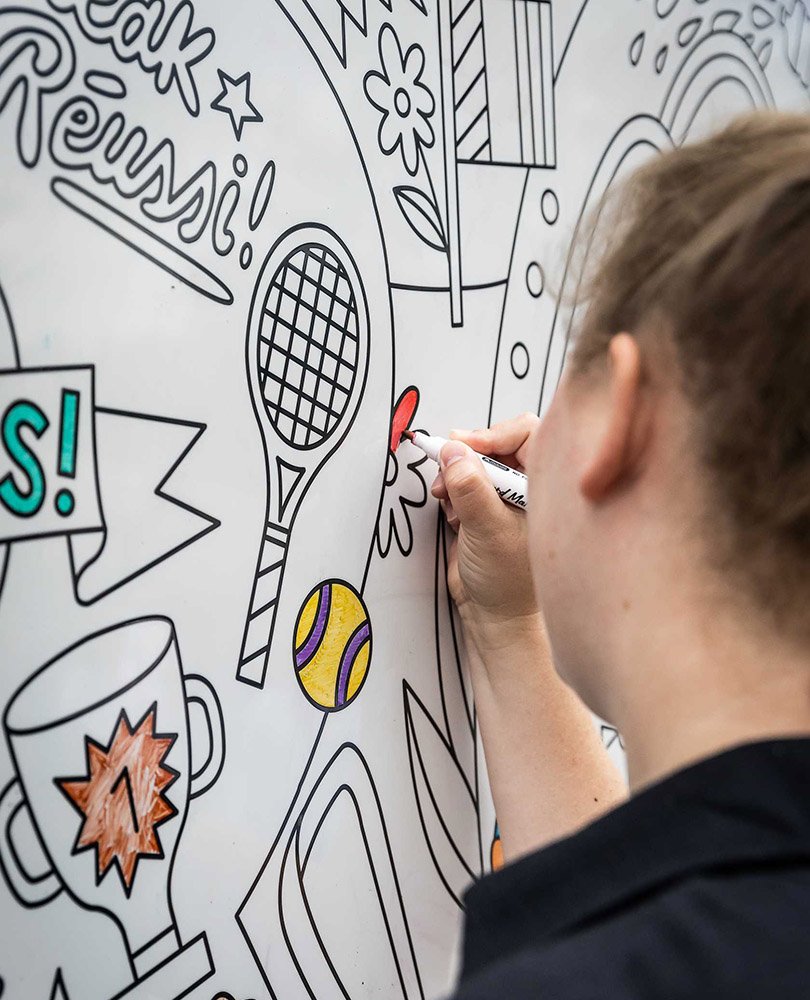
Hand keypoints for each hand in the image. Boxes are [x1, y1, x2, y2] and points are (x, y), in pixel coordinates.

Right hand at [431, 414, 539, 640]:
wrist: (495, 619)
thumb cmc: (509, 582)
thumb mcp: (489, 530)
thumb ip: (470, 488)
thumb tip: (452, 451)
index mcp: (546, 483)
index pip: (524, 432)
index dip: (491, 435)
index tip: (463, 448)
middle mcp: (527, 485)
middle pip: (494, 444)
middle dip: (466, 457)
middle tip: (446, 471)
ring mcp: (505, 497)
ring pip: (473, 463)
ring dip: (454, 477)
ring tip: (447, 501)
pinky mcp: (484, 509)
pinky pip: (462, 484)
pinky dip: (452, 494)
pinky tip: (454, 518)